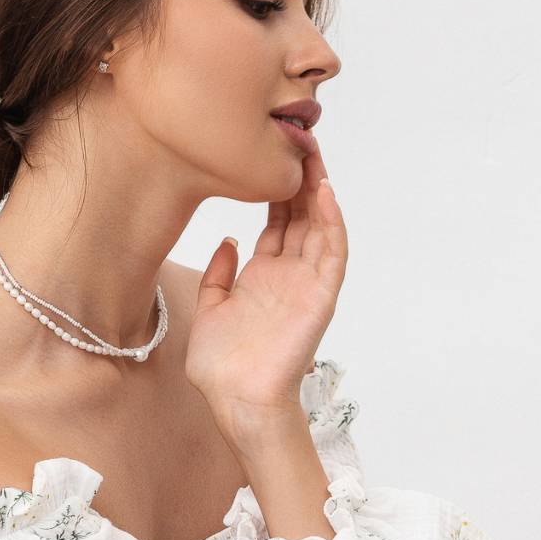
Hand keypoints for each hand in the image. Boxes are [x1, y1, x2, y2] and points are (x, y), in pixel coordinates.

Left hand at [188, 142, 347, 434]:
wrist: (236, 400)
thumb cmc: (222, 368)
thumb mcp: (209, 310)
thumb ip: (218, 276)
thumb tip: (226, 242)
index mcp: (262, 278)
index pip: (276, 223)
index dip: (277, 190)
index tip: (273, 155)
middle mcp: (288, 277)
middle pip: (301, 217)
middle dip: (301, 179)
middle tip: (298, 139)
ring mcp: (306, 286)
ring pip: (320, 228)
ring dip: (319, 191)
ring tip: (315, 154)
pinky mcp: (319, 298)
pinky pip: (331, 255)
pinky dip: (330, 223)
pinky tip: (324, 194)